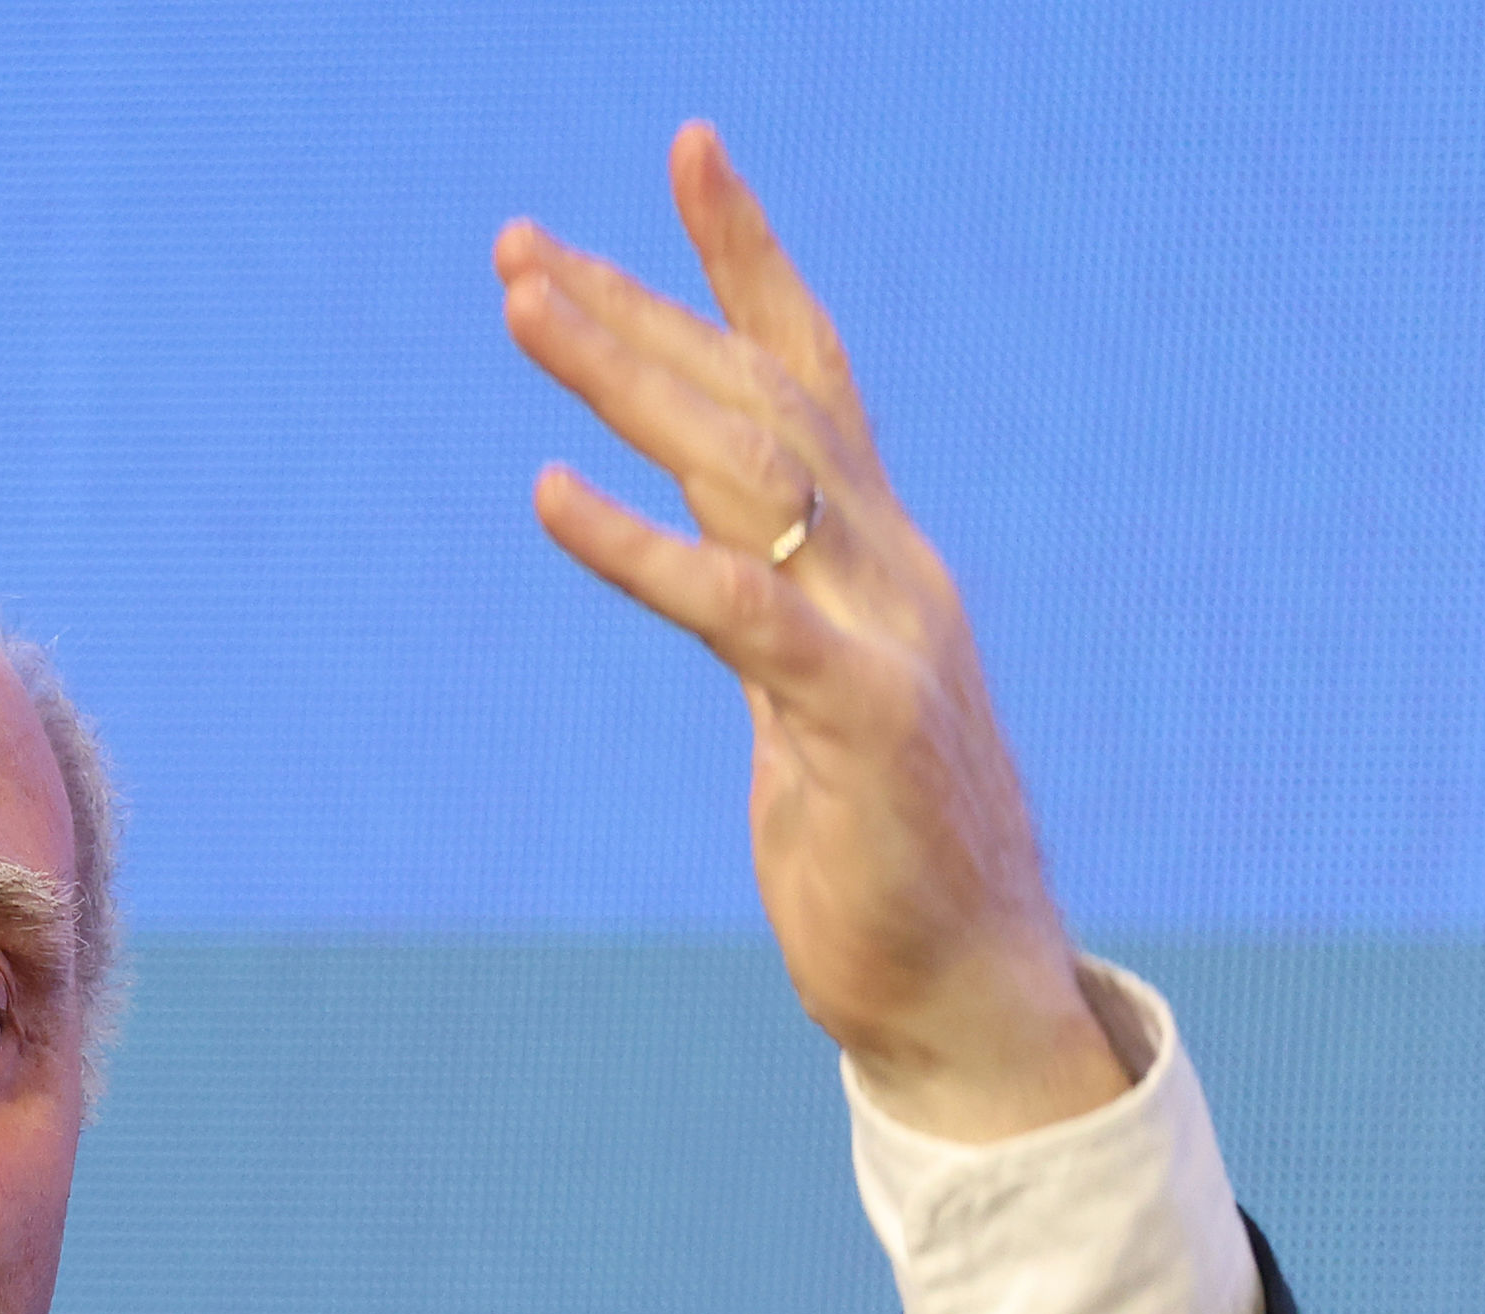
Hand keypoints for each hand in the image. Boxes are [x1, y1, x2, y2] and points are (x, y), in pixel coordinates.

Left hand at [496, 122, 1133, 1141]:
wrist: (967, 989)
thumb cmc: (885, 854)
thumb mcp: (817, 700)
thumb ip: (778, 609)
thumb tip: (727, 552)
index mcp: (878, 555)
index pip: (807, 372)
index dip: (744, 261)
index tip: (683, 153)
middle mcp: (886, 566)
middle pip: (754, 392)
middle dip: (637, 306)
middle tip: (517, 243)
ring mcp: (877, 631)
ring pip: (742, 461)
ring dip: (625, 376)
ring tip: (523, 308)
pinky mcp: (850, 716)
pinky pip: (730, 604)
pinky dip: (634, 542)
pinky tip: (547, 493)